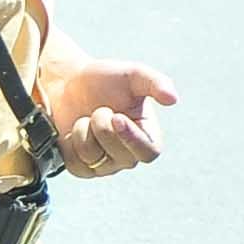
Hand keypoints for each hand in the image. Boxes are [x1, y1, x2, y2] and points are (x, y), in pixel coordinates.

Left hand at [40, 59, 176, 179]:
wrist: (69, 83)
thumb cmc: (105, 79)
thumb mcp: (133, 75)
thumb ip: (155, 83)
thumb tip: (173, 99)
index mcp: (147, 136)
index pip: (149, 152)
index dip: (133, 138)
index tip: (117, 117)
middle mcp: (129, 155)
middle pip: (120, 157)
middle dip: (102, 127)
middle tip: (99, 108)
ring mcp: (105, 165)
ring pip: (93, 159)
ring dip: (83, 131)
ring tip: (86, 117)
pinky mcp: (82, 168)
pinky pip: (74, 164)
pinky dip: (70, 142)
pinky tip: (74, 129)